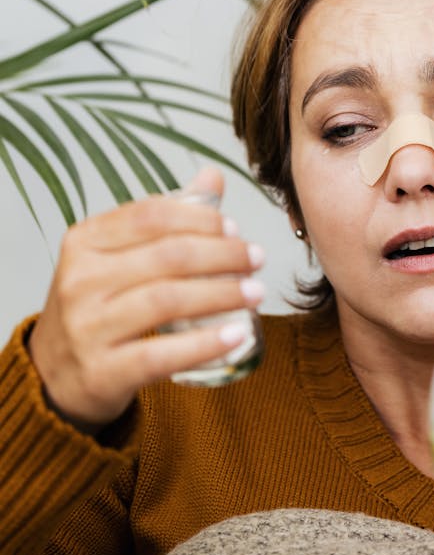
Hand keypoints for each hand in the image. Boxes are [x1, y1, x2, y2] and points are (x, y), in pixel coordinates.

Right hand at [28, 168, 265, 428]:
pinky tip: (236, 335)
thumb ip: (165, 219)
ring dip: (222, 294)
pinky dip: (205, 344)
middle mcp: (81, 280)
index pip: (151, 215)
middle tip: (255, 259)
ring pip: (166, 301)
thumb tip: (212, 177)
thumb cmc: (98, 308)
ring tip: (256, 292)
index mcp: (84, 241)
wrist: (55, 377)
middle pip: (167, 256)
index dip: (201, 218)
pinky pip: (161, 354)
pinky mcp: (101, 372)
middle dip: (223, 254)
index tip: (235, 229)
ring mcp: (87, 327)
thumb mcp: (116, 257)